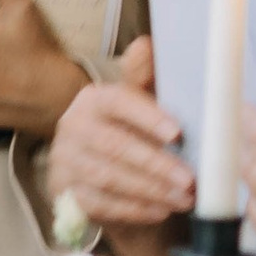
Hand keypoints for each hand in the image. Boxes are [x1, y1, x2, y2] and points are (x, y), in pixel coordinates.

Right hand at [46, 38, 193, 227]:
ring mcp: (65, 162)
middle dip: (156, 164)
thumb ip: (147, 79)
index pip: (117, 102)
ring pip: (108, 177)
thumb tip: (146, 44)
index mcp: (92, 100)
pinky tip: (161, 211)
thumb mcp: (145, 108)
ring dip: (150, 190)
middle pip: (114, 145)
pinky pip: (101, 204)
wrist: (109, 182)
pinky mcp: (65, 194)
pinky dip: (135, 209)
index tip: (178, 133)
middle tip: (190, 179)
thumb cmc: (135, 138)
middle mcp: (71, 127)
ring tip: (184, 198)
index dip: (147, 117)